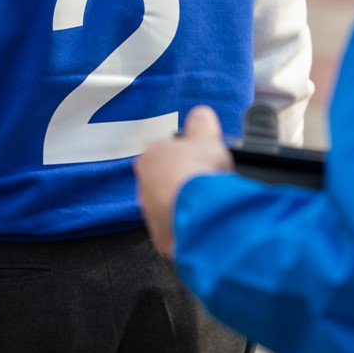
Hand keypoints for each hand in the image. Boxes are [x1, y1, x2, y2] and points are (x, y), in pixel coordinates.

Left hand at [134, 106, 233, 257]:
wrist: (200, 215)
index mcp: (149, 157)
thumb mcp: (207, 137)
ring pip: (171, 206)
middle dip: (185, 183)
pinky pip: (178, 229)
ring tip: (209, 206)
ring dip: (187, 206)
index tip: (201, 162)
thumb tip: (201, 114)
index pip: (165, 154)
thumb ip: (202, 124)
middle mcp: (144, 186)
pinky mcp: (162, 238)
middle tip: (207, 185)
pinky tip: (206, 223)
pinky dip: (191, 227)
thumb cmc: (198, 173)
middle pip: (166, 181)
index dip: (186, 157)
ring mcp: (151, 214)